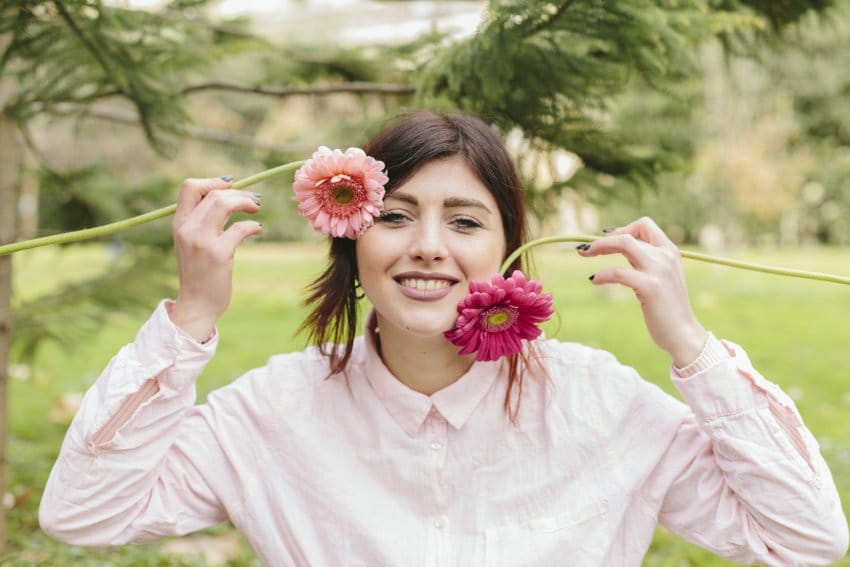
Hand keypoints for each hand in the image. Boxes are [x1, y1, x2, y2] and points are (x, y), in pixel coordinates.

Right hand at [169, 177, 261, 341]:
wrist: (196, 304)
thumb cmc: (199, 272)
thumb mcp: (192, 243)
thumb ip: (202, 221)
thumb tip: (228, 195)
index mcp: (179, 224)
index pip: (189, 187)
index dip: (212, 181)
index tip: (231, 186)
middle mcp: (187, 229)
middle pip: (214, 194)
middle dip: (239, 193)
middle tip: (254, 201)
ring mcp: (202, 241)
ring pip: (224, 204)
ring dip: (246, 202)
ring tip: (256, 209)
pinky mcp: (218, 254)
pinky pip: (240, 228)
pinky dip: (253, 226)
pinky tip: (257, 230)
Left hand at [577, 217, 707, 366]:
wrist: (683, 334)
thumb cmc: (666, 307)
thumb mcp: (659, 277)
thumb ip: (644, 260)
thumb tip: (617, 245)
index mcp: (670, 251)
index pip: (644, 225)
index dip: (623, 229)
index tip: (607, 240)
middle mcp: (666, 256)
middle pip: (629, 235)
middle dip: (602, 240)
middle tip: (584, 249)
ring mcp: (659, 270)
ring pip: (624, 244)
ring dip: (599, 247)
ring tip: (584, 254)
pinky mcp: (651, 287)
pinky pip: (619, 272)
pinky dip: (602, 274)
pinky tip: (594, 279)